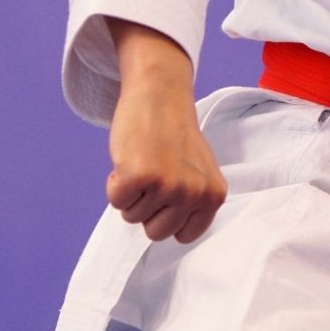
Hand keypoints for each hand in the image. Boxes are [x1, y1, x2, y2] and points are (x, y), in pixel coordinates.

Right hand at [105, 84, 228, 243]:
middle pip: (156, 233)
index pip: (183, 236)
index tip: (168, 190)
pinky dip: (115, 183)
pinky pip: (116, 201)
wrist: (160, 94)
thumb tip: (177, 234)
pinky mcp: (140, 175)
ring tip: (145, 160)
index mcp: (213, 196)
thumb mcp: (199, 172)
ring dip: (132, 192)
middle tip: (154, 174)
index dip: (167, 216)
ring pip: (133, 217)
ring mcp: (168, 185)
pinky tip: (130, 158)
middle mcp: (194, 193)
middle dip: (147, 209)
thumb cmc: (175, 134)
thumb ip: (193, 203)